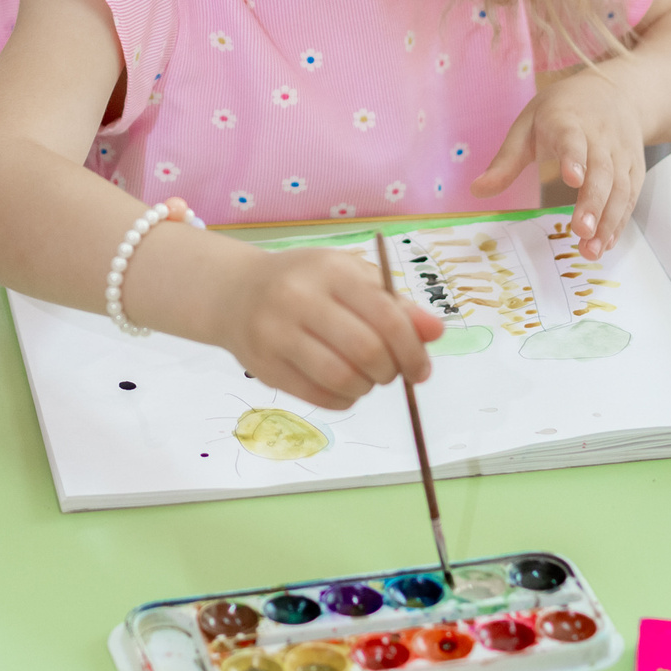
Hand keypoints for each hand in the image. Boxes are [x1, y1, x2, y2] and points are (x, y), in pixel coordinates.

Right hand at [204, 247, 439, 410]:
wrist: (236, 292)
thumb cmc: (306, 283)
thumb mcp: (351, 279)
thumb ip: (395, 305)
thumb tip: (435, 333)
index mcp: (330, 271)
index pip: (386, 317)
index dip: (413, 349)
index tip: (421, 369)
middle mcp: (299, 298)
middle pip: (365, 350)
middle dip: (391, 371)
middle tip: (391, 372)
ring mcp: (276, 333)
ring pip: (341, 378)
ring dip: (367, 387)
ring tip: (366, 377)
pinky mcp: (263, 366)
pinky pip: (318, 397)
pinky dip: (343, 399)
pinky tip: (344, 387)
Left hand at [471, 69, 645, 257]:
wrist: (616, 92)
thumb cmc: (562, 111)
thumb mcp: (528, 125)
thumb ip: (506, 160)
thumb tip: (476, 191)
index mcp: (568, 121)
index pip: (572, 139)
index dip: (573, 158)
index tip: (571, 179)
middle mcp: (600, 137)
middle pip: (601, 170)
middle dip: (593, 202)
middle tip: (581, 231)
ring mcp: (621, 154)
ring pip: (620, 187)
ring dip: (608, 220)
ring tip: (592, 249)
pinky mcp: (635, 169)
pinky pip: (630, 197)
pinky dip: (620, 221)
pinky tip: (605, 244)